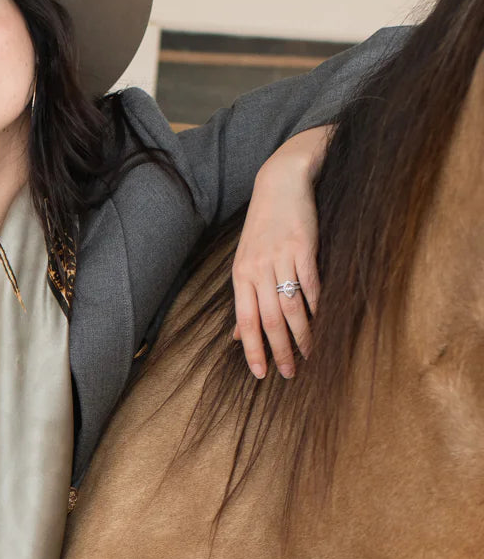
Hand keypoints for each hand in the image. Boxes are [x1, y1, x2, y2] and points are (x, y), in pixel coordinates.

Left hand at [231, 125, 330, 378]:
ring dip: (301, 335)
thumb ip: (244, 298)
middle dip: (279, 350)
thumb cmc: (263, 227)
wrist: (279, 183)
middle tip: (289, 373)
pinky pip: (311, 283)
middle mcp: (256, 270)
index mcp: (240, 277)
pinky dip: (318, 306)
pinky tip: (324, 323)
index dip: (252, 350)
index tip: (261, 374)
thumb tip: (236, 335)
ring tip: (309, 355)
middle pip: (268, 320)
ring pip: (290, 306)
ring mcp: (280, 258)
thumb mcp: (245, 263)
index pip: (245, 322)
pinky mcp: (303, 247)